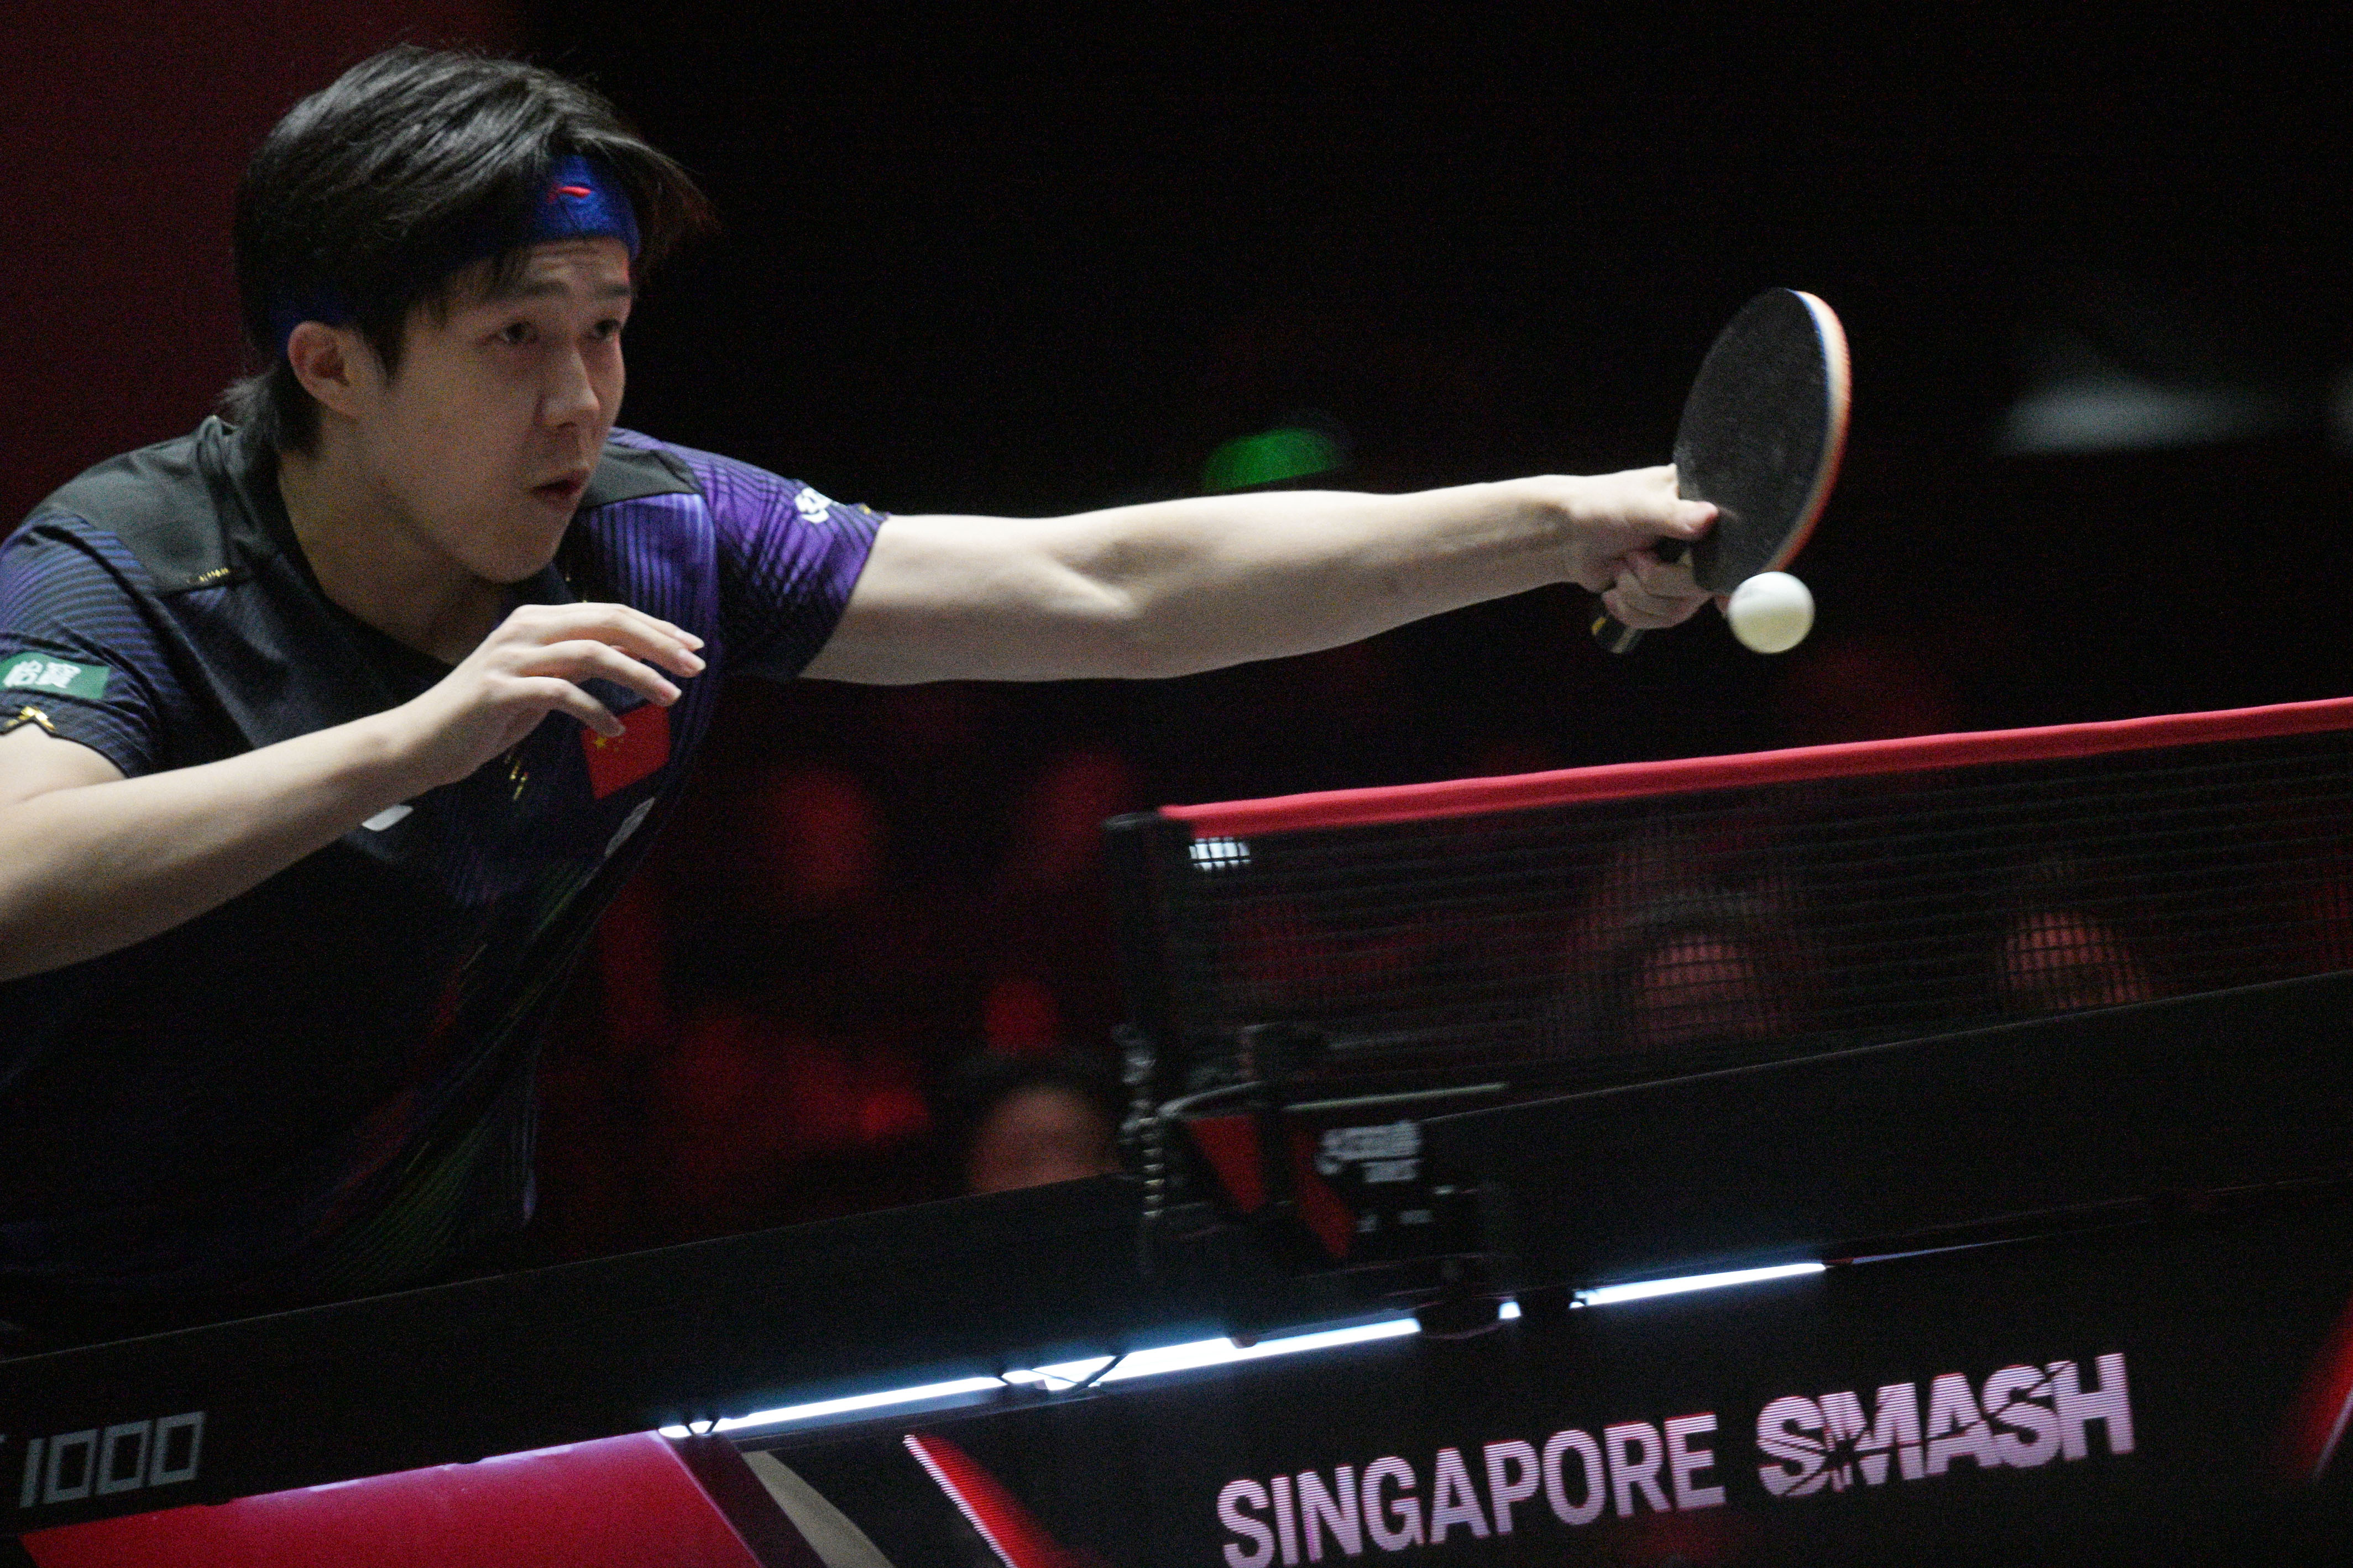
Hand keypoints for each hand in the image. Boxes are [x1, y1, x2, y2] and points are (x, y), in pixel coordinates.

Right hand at [384, 602, 705, 789]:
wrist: (422, 743)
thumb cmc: (487, 716)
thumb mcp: (542, 682)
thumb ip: (578, 664)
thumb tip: (630, 659)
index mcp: (537, 622)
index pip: (609, 614)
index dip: (655, 628)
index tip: (693, 647)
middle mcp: (525, 629)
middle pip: (607, 623)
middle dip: (658, 643)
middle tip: (696, 667)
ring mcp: (510, 658)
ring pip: (592, 653)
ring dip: (639, 676)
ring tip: (671, 699)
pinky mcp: (500, 691)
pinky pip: (562, 693)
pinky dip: (596, 711)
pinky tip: (617, 730)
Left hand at [1545, 465, 1717, 628]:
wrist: (1568, 536)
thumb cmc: (1601, 507)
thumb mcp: (1637, 505)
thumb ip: (1673, 514)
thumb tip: (1709, 518)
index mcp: (1706, 506)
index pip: (1737, 544)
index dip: (1730, 571)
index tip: (1719, 592)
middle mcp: (1705, 542)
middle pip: (1704, 586)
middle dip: (1657, 580)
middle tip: (1632, 557)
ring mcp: (1687, 570)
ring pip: (1681, 608)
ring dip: (1639, 595)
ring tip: (1621, 568)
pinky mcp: (1668, 595)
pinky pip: (1663, 619)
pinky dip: (1633, 611)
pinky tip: (1615, 593)